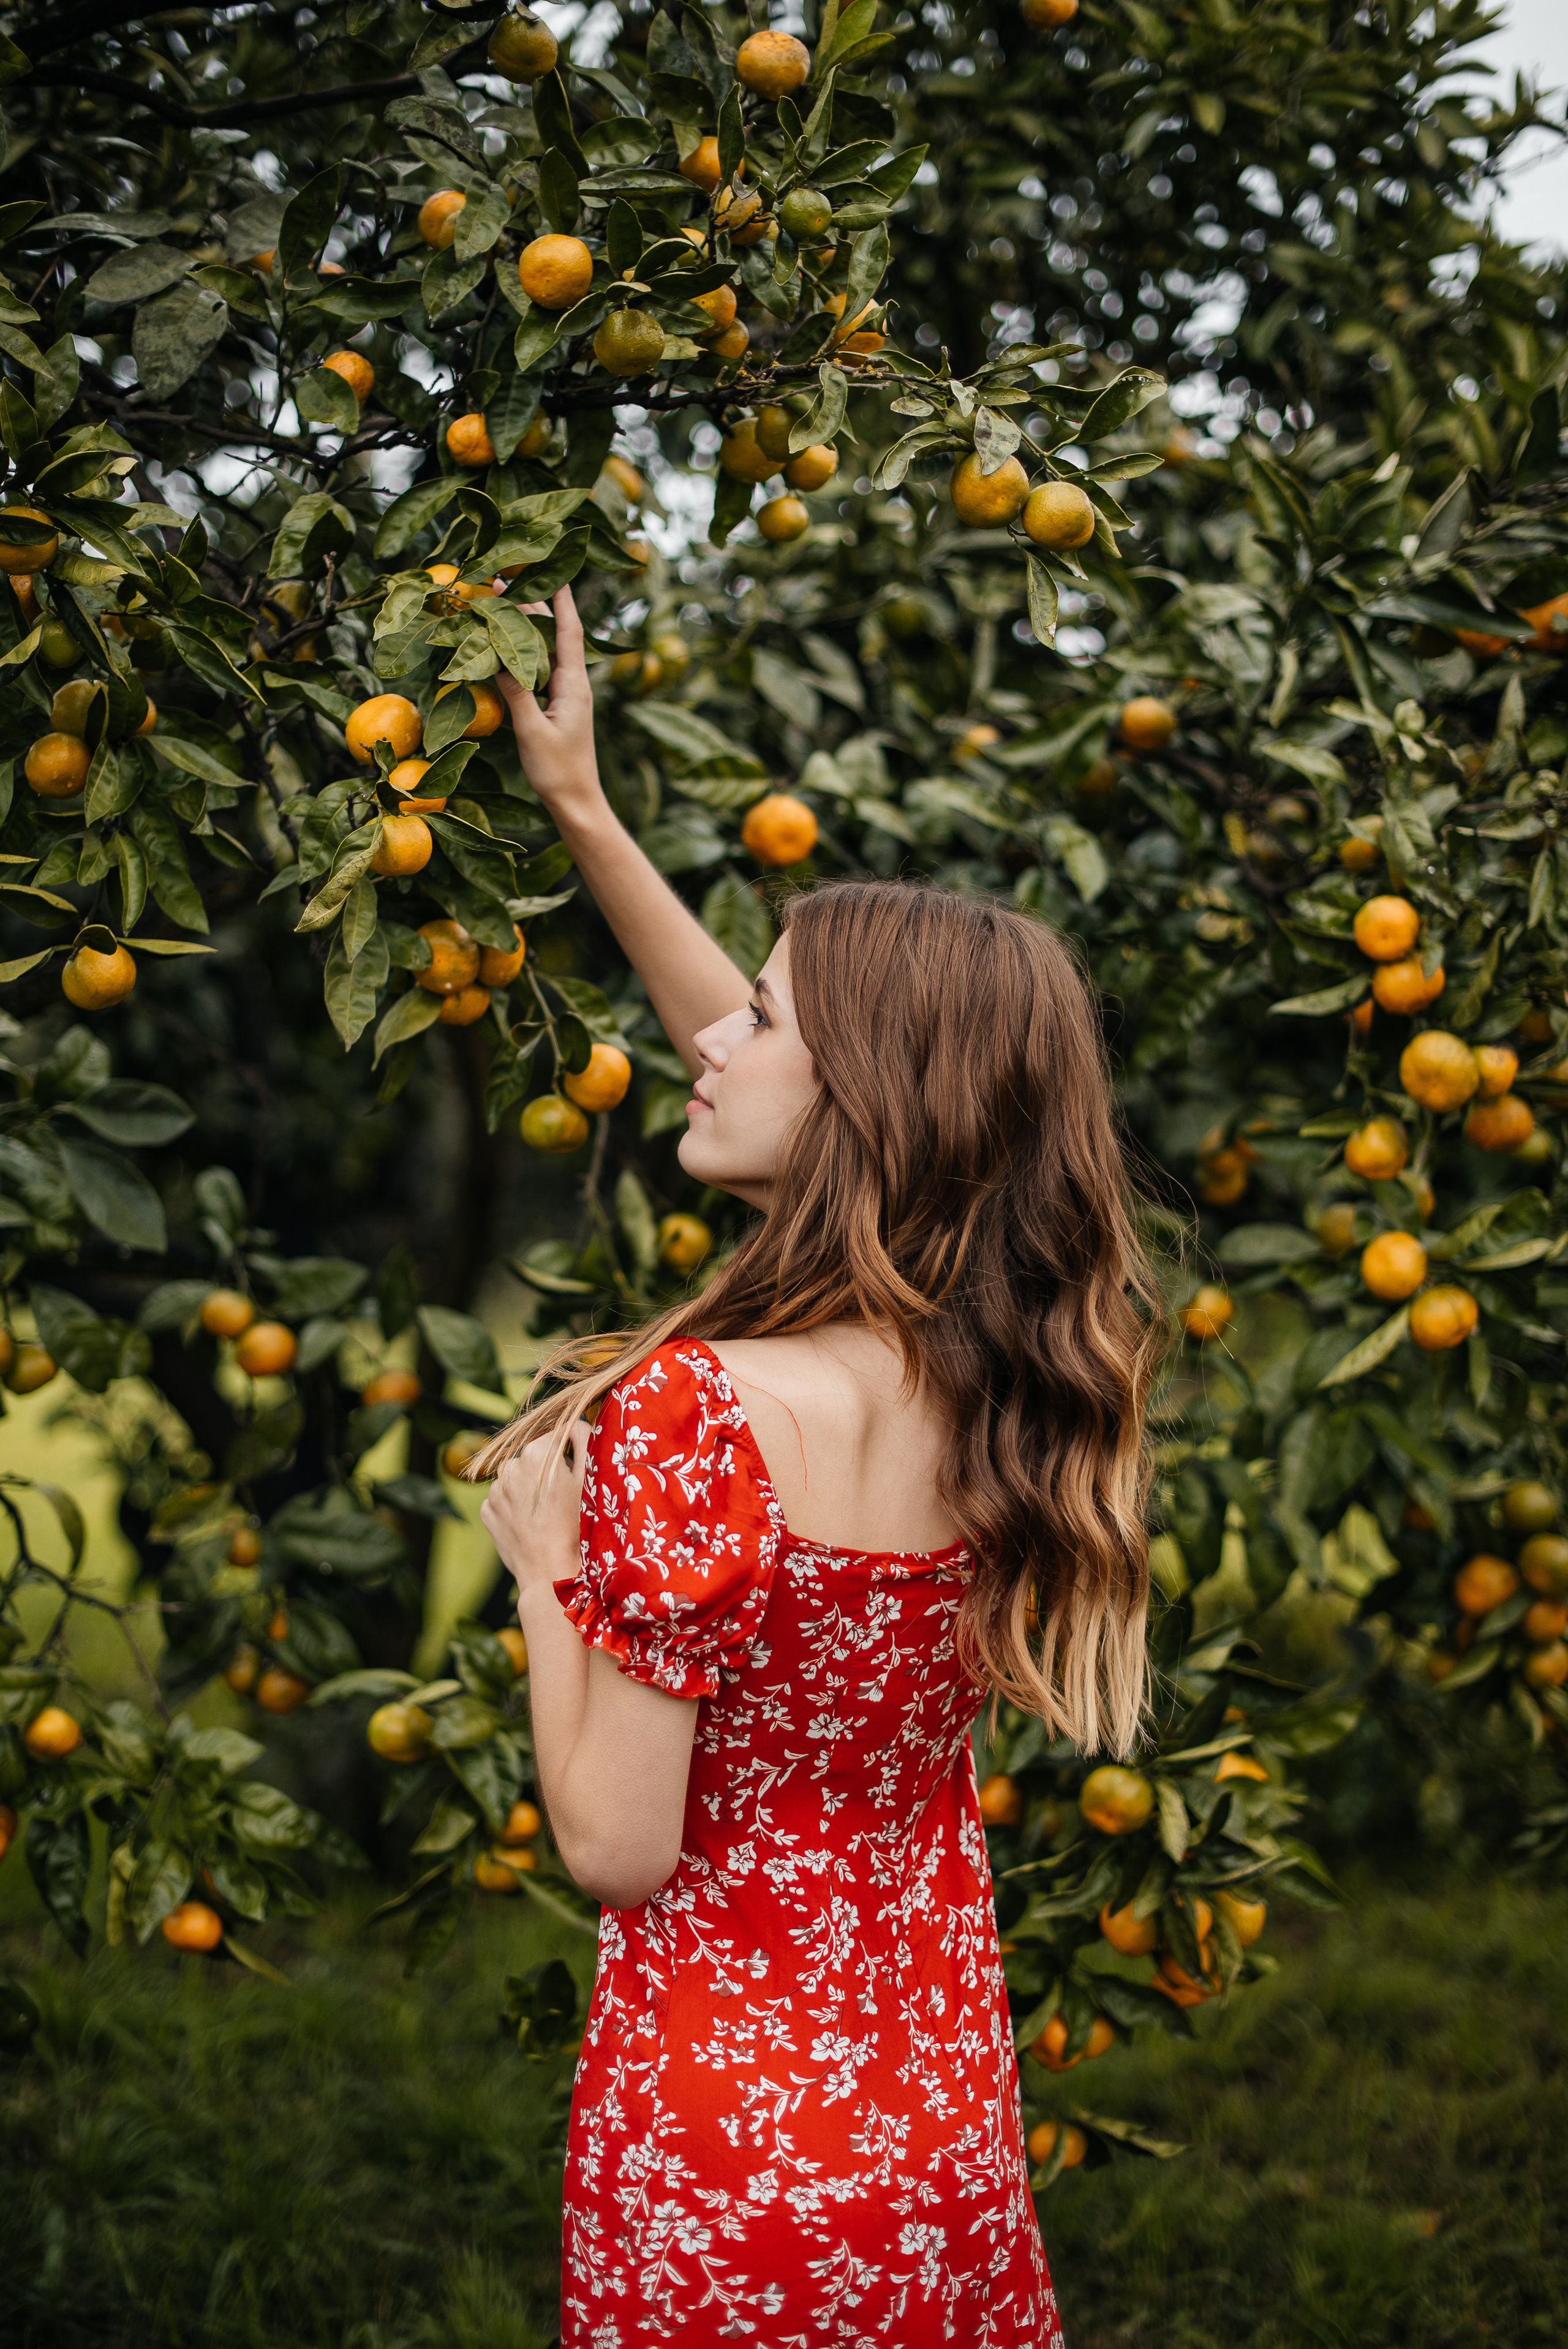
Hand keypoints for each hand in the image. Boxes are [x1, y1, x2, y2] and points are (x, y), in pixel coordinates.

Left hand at [480, 1424, 589, 1601]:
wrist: (551, 1572)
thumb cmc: (578, 1526)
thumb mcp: (590, 1479)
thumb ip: (585, 1440)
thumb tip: (576, 1421)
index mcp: (536, 1453)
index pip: (555, 1435)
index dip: (569, 1451)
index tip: (576, 1472)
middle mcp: (510, 1467)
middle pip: (534, 1457)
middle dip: (547, 1469)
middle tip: (564, 1497)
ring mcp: (495, 1491)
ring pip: (517, 1477)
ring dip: (529, 1486)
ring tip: (547, 1512)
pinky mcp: (488, 1512)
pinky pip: (503, 1498)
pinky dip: (515, 1505)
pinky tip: (531, 1522)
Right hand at [495, 585, 605, 830]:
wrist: (577, 803)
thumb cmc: (558, 771)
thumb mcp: (532, 731)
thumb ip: (515, 692)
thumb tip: (496, 655)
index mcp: (574, 684)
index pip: (569, 628)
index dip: (560, 596)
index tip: (552, 565)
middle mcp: (573, 682)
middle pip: (553, 632)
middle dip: (533, 601)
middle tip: (507, 574)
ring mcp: (565, 693)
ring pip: (544, 649)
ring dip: (525, 623)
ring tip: (502, 596)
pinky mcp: (555, 705)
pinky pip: (538, 669)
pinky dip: (521, 651)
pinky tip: (505, 641)